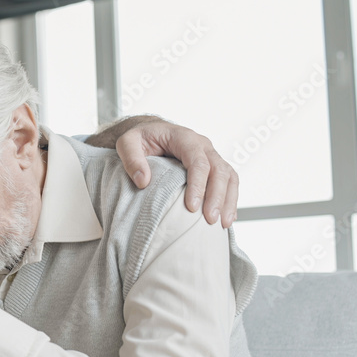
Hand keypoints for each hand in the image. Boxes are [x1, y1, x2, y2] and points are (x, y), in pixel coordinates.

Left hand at [114, 119, 238, 227]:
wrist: (151, 132)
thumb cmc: (140, 138)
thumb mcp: (127, 143)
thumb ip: (132, 159)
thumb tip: (143, 181)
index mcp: (184, 138)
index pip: (198, 162)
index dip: (198, 185)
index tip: (192, 207)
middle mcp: (203, 145)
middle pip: (219, 170)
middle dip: (217, 196)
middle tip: (210, 220)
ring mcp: (211, 155)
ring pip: (229, 176)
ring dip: (228, 200)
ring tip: (223, 223)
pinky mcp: (213, 166)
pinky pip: (229, 181)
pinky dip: (230, 199)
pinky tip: (227, 218)